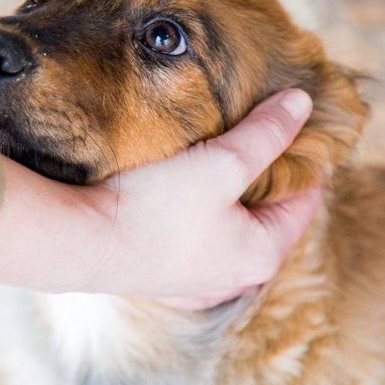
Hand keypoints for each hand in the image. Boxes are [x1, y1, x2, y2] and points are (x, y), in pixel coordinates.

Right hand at [0, 90, 320, 307]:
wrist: (80, 240)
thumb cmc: (156, 206)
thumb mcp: (222, 162)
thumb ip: (266, 133)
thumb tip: (302, 103)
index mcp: (262, 254)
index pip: (304, 199)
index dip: (304, 159)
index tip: (296, 124)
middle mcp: (234, 277)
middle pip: (265, 214)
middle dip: (262, 174)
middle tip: (256, 131)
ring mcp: (196, 281)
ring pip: (226, 227)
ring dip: (225, 194)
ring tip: (215, 153)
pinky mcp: (161, 276)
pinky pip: (192, 238)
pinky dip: (194, 214)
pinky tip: (177, 189)